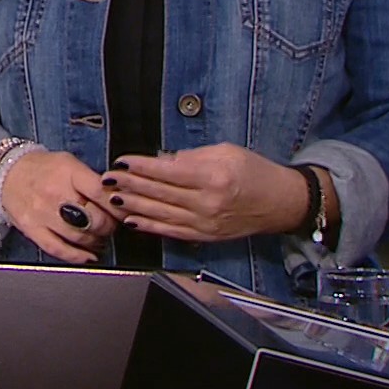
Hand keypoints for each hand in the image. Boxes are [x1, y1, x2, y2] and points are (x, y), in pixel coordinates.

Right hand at [0, 150, 121, 263]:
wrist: (6, 173)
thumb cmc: (42, 168)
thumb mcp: (69, 163)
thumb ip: (92, 180)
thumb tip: (117, 200)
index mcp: (67, 171)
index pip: (100, 192)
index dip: (117, 205)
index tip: (123, 210)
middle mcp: (54, 192)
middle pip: (94, 219)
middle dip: (109, 225)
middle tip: (111, 224)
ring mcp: (42, 213)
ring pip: (80, 236)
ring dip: (97, 241)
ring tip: (99, 236)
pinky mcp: (32, 229)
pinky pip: (58, 249)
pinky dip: (77, 256)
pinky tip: (88, 255)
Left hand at [104, 144, 308, 243]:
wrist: (282, 203)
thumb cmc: (256, 172)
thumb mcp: (227, 152)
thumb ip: (193, 156)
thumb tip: (163, 160)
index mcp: (213, 177)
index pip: (168, 172)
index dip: (141, 167)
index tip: (122, 161)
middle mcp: (207, 203)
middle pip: (160, 193)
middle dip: (130, 184)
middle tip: (107, 177)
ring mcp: (205, 223)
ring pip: (161, 214)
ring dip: (133, 205)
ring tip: (112, 196)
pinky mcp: (205, 236)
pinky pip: (171, 231)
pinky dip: (149, 226)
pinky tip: (132, 220)